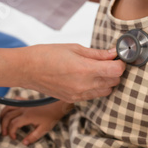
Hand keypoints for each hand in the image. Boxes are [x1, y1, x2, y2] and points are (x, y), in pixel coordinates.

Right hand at [0, 44, 125, 102]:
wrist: (27, 69)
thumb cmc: (47, 54)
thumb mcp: (74, 48)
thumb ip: (96, 53)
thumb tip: (113, 53)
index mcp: (85, 70)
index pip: (116, 71)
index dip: (120, 63)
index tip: (117, 57)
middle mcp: (84, 85)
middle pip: (114, 82)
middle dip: (114, 71)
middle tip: (107, 60)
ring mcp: (79, 95)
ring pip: (106, 91)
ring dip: (106, 81)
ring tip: (96, 69)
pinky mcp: (73, 99)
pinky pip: (93, 96)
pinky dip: (96, 87)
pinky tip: (87, 77)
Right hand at [0, 99, 72, 144]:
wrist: (55, 106)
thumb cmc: (50, 118)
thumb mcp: (43, 130)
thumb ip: (33, 137)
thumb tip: (24, 143)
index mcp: (27, 116)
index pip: (13, 124)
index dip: (11, 132)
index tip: (13, 138)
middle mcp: (23, 108)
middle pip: (7, 116)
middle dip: (4, 126)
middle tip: (4, 133)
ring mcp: (23, 103)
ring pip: (7, 107)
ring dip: (2, 115)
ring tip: (2, 123)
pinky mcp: (24, 100)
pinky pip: (13, 101)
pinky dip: (8, 106)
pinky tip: (9, 111)